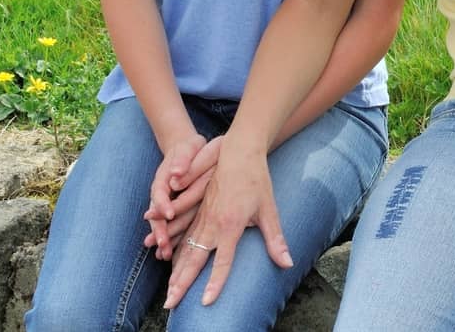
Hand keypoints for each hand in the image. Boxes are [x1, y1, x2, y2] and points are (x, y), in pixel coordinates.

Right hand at [145, 137, 222, 258]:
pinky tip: (170, 255)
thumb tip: (176, 172)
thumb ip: (182, 160)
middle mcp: (161, 194)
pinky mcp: (175, 210)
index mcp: (162, 179)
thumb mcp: (187, 149)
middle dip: (159, 229)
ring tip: (164, 256)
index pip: (160, 193)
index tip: (169, 213)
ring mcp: (166, 203)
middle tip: (163, 244)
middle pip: (157, 213)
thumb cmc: (189, 149)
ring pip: (162, 223)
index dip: (163, 204)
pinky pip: (171, 226)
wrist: (187, 151)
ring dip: (163, 238)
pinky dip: (170, 239)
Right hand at [163, 143, 289, 309]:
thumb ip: (275, 239)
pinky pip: (183, 235)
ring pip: (184, 249)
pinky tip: (168, 262)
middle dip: (181, 284)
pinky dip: (174, 251)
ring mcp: (202, 217)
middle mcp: (212, 224)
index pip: (222, 262)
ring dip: (175, 272)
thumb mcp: (269, 210)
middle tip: (169, 304)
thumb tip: (287, 263)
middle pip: (194, 259)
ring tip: (167, 291)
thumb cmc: (257, 181)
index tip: (205, 302)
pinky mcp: (198, 210)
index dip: (214, 283)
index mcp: (230, 225)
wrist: (238, 151)